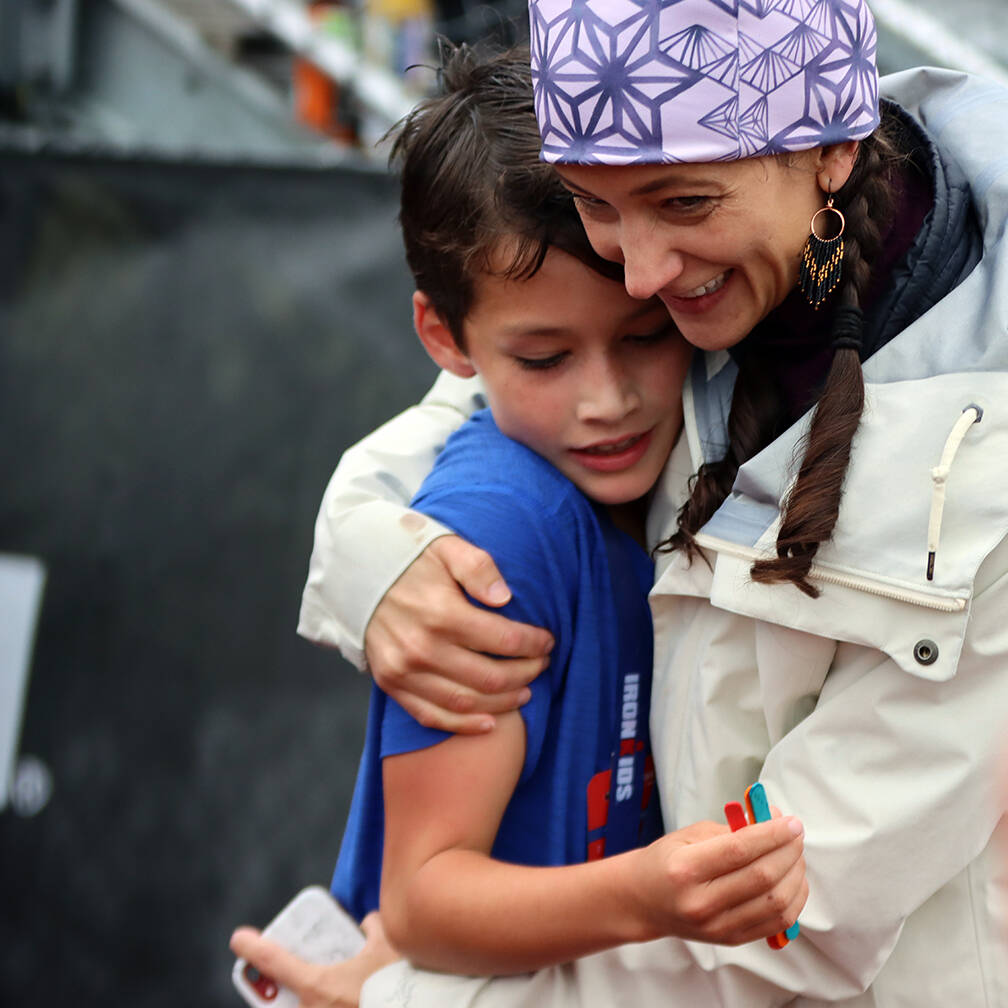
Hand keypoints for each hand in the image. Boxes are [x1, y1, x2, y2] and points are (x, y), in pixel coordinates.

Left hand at [230, 912, 398, 1007]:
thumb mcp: (386, 945)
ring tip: (329, 987)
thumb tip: (366, 922)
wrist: (421, 1006)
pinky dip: (326, 1001)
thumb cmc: (396, 984)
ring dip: (307, 998)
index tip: (238, 938)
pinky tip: (346, 997)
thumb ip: (372, 927)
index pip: (274, 963)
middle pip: (281, 1002)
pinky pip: (320, 1007)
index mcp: (317, 986)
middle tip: (280, 977)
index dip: (252, 948)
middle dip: (276, 991)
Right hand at [365, 535, 554, 732]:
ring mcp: (404, 670)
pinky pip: (431, 716)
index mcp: (442, 613)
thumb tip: (505, 598)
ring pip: (467, 702)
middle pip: (491, 677)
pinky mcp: (391, 683)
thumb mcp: (446, 547)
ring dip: (503, 702)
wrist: (357, 573)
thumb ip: (479, 567)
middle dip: (526, 673)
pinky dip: (464, 726)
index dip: (535, 644)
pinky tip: (490, 723)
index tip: (548, 641)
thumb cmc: (410, 559)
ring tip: (525, 691)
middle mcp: (422, 648)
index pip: (505, 639)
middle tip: (542, 664)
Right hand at [627, 816, 807, 945]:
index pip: (740, 849)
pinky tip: (793, 879)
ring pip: (775, 902)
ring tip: (795, 855)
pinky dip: (794, 899)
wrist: (645, 902)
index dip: (772, 834)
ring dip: (795, 874)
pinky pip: (777, 923)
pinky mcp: (732, 939)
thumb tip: (773, 821)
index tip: (792, 822)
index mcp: (685, 868)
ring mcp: (718, 926)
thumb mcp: (689, 835)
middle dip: (788, 851)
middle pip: (762, 876)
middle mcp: (702, 902)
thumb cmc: (667, 861)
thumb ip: (731, 829)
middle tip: (796, 834)